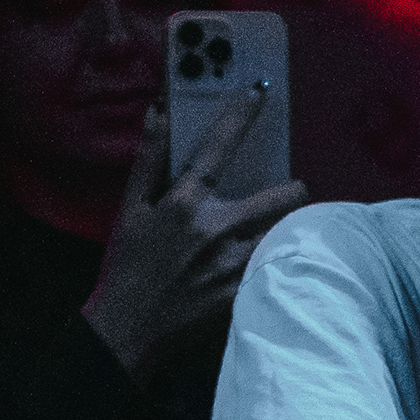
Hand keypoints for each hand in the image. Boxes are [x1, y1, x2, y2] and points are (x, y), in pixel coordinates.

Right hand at [82, 90, 306, 380]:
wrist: (129, 329)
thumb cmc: (126, 266)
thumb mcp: (129, 209)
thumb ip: (149, 159)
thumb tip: (158, 111)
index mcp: (185, 202)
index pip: (220, 147)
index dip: (242, 114)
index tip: (261, 90)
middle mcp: (216, 229)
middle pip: (285, 196)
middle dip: (293, 192)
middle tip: (288, 196)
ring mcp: (235, 263)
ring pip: (288, 232)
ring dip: (291, 228)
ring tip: (286, 233)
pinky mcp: (245, 292)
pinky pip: (278, 266)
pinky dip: (281, 261)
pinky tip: (278, 267)